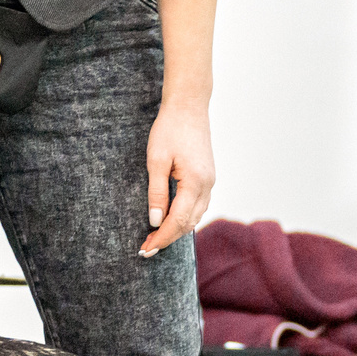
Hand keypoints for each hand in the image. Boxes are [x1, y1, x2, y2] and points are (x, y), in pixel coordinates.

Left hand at [141, 102, 215, 256]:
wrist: (189, 107)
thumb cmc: (169, 129)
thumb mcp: (156, 160)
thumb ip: (157, 192)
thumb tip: (155, 221)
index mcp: (195, 182)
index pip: (178, 221)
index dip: (161, 237)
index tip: (146, 248)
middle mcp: (207, 185)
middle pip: (189, 223)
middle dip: (168, 238)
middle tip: (147, 247)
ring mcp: (210, 181)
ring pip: (196, 216)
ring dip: (177, 229)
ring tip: (156, 237)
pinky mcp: (208, 177)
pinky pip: (198, 206)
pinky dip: (185, 217)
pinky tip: (171, 219)